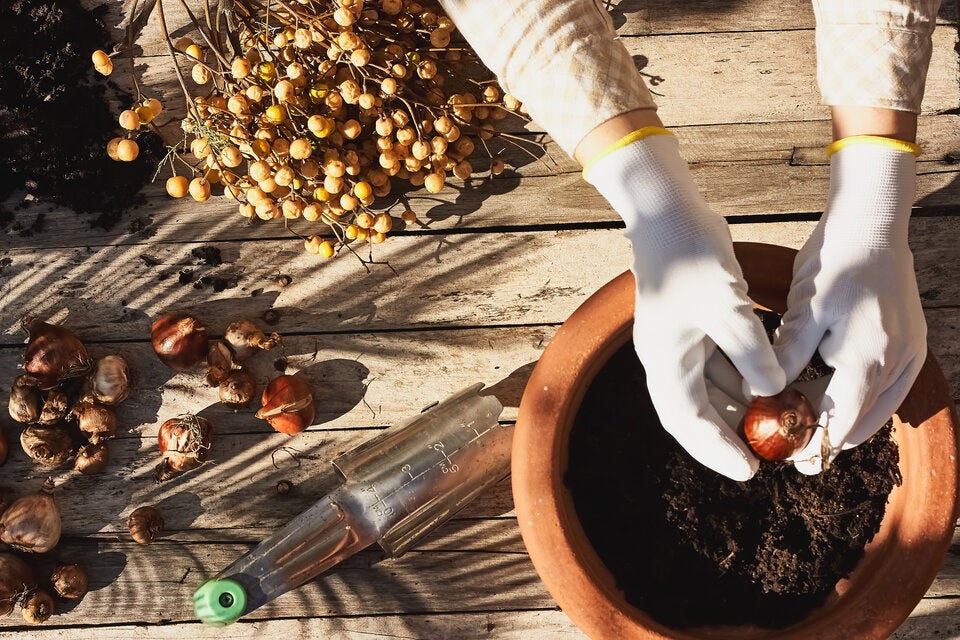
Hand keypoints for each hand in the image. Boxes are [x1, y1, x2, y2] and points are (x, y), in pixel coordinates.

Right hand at [587, 131, 784, 480]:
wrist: (668, 213)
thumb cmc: (690, 258)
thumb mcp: (727, 307)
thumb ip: (752, 354)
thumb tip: (775, 391)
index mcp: (663, 361)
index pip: (687, 421)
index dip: (717, 450)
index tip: (750, 471)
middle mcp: (667, 358)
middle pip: (697, 412)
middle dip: (731, 434)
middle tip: (768, 454)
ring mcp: (680, 342)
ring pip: (712, 389)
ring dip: (742, 406)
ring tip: (779, 423)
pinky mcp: (696, 325)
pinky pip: (721, 364)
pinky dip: (745, 377)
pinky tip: (774, 384)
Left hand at [774, 140, 926, 472]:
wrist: (873, 226)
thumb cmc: (833, 263)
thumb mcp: (802, 310)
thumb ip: (787, 357)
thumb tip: (762, 395)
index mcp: (867, 360)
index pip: (840, 424)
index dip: (814, 446)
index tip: (791, 460)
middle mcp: (897, 365)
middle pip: (860, 423)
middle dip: (827, 438)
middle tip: (794, 449)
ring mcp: (911, 357)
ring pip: (875, 410)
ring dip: (844, 421)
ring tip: (808, 428)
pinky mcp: (913, 347)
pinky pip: (887, 391)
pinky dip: (860, 401)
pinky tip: (832, 399)